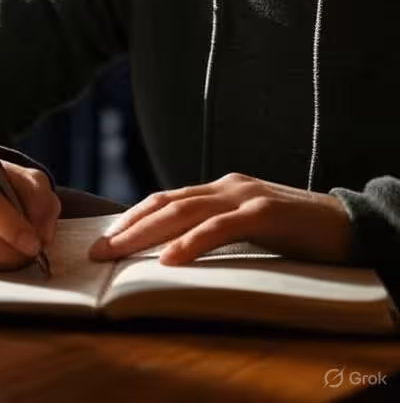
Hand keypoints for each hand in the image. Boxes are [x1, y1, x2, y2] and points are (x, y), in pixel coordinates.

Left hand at [89, 173, 353, 265]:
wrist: (347, 224)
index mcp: (219, 189)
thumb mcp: (247, 227)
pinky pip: (221, 228)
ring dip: (146, 232)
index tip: (104, 239)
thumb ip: (216, 228)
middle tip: (98, 250)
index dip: (132, 217)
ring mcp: (245, 196)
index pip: (165, 199)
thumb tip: (173, 248)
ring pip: (184, 210)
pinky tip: (170, 258)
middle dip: (127, 226)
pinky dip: (192, 242)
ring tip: (118, 252)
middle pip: (165, 203)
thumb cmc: (294, 231)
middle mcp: (226, 187)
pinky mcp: (265, 213)